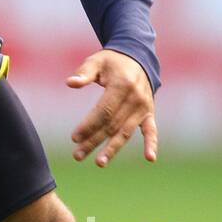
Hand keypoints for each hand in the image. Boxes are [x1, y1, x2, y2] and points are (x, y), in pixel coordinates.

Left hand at [66, 50, 156, 167]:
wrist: (138, 59)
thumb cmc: (112, 62)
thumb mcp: (96, 61)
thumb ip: (84, 72)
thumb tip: (70, 83)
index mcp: (122, 85)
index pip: (103, 111)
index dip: (88, 125)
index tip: (74, 137)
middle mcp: (135, 98)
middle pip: (112, 125)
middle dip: (93, 141)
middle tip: (77, 154)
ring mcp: (143, 107)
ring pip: (126, 132)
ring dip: (112, 148)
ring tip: (99, 162)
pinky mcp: (149, 113)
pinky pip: (152, 130)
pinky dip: (152, 144)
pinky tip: (150, 158)